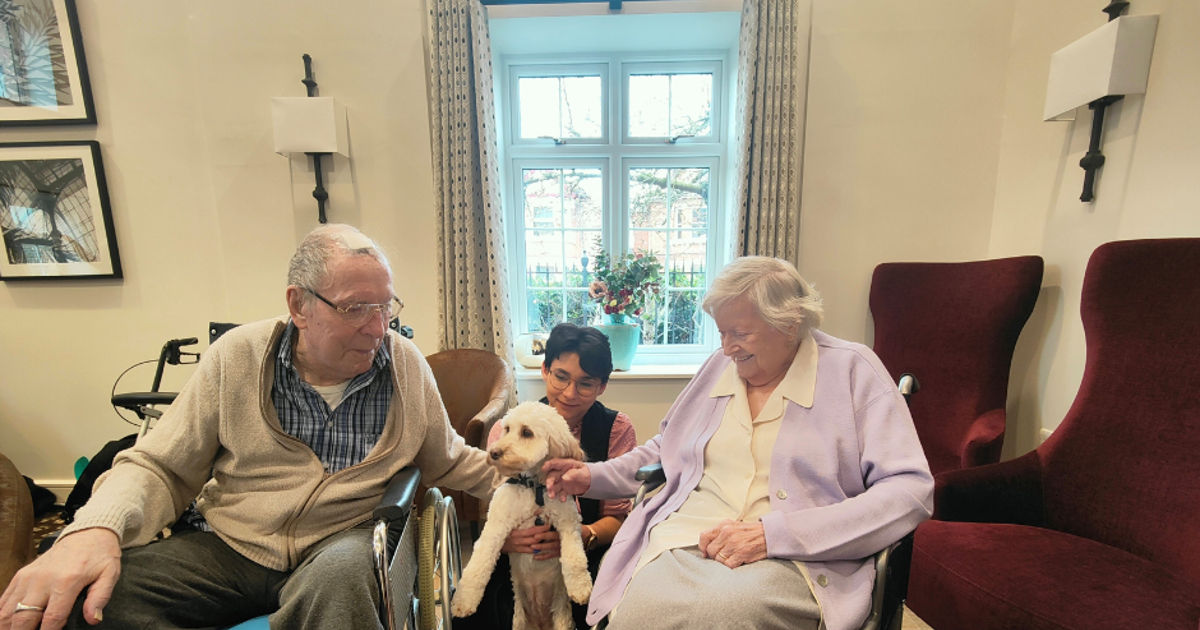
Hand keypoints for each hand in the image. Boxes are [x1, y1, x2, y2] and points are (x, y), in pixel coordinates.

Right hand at [0, 528, 120, 628]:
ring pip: (7, 611)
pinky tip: (7, 624)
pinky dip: (2, 614)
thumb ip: (100, 598)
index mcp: (66, 582)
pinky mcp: (21, 574)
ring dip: (8, 627)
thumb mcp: (109, 574)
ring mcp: (28, 577)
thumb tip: (93, 620)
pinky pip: (4, 599)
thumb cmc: (100, 555)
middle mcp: (42, 580)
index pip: (51, 619)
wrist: (88, 532)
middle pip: (23, 618)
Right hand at [499, 520, 560, 560]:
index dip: (542, 528)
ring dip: (541, 543)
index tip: (549, 524)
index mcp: (517, 531)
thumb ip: (525, 518)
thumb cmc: (505, 528)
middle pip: (534, 539)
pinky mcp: (517, 550)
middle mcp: (518, 539)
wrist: (494, 539)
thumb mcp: (513, 522)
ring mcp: (517, 546)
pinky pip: (529, 551)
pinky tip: (542, 547)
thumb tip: (537, 511)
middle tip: (552, 532)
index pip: (532, 530)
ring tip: (549, 538)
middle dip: (544, 535)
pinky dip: (536, 549)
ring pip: (533, 546)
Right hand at [542, 459, 590, 500]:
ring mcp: (562, 481)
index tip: (543, 469)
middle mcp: (561, 473)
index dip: (548, 465)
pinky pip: (561, 493)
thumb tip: (564, 478)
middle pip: (552, 476)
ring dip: (552, 491)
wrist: (592, 482)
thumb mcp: (582, 472)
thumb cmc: (586, 473)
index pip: (555, 463)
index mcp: (566, 465)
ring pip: (554, 486)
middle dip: (549, 482)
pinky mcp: (564, 489)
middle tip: (549, 488)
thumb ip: (573, 474)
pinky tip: (563, 500)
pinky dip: (561, 497)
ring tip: (552, 496)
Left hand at [699, 519, 767, 568]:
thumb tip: (706, 547)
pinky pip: (728, 565)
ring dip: (724, 561)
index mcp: (724, 525)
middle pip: (710, 550)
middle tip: (724, 555)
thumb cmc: (750, 532)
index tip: (706, 553)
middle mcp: (727, 533)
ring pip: (718, 559)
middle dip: (715, 556)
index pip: (704, 536)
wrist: (769, 534)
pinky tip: (738, 561)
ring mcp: (734, 544)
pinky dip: (731, 565)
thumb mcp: (733, 526)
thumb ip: (719, 534)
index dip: (702, 547)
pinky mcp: (741, 554)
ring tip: (733, 557)